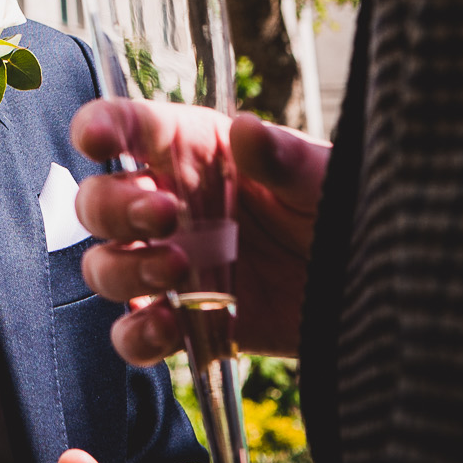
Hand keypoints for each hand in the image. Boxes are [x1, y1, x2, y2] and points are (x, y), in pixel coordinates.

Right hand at [70, 100, 326, 364]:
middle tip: (165, 216)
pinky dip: (137, 336)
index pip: (132, 128)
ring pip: (103, 265)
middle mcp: (169, 204)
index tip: (95, 140)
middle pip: (98, 201)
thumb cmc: (338, 214)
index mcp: (195, 151)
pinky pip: (130, 332)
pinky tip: (170, 330)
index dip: (102, 126)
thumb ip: (285, 158)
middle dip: (115, 208)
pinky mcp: (180, 321)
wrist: (366, 291)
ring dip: (125, 269)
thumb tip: (248, 131)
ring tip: (178, 271)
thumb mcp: (322, 180)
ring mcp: (169, 265)